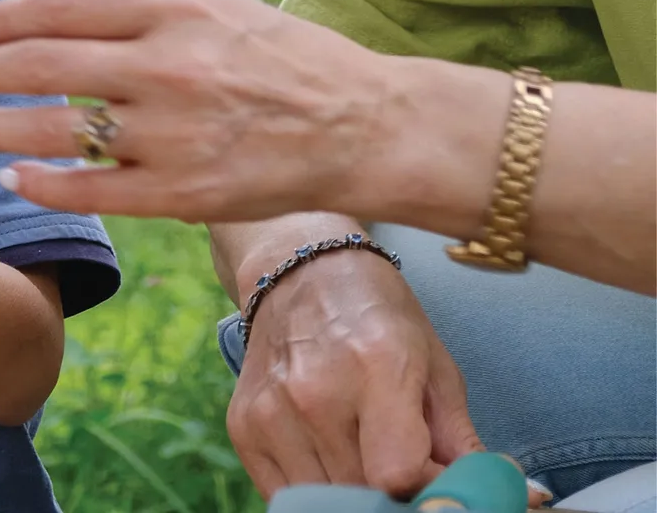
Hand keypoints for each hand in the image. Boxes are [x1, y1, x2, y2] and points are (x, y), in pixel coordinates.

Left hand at [0, 0, 458, 223]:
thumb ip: (130, 8)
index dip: (4, 18)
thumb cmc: (277, 57)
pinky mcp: (181, 193)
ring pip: (56, 129)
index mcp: (174, 6)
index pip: (60, 6)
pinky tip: (11, 177)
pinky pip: (89, 190)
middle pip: (43, 63)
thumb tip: (40, 15)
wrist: (361, 125)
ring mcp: (173, 133)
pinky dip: (40, 183)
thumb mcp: (209, 4)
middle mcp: (169, 66)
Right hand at [229, 251, 482, 498]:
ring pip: (323, 499)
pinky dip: (315, 490)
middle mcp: (315, 392)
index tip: (437, 474)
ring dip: (354, 493)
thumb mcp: (436, 368)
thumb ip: (464, 443)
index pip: (398, 476)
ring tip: (367, 455)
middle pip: (362, 493)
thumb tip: (520, 499)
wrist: (298, 272)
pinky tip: (331, 456)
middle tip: (406, 465)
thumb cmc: (377, 315)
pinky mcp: (242, 426)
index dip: (426, 489)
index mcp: (375, 367)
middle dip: (395, 493)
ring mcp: (271, 411)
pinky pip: (284, 495)